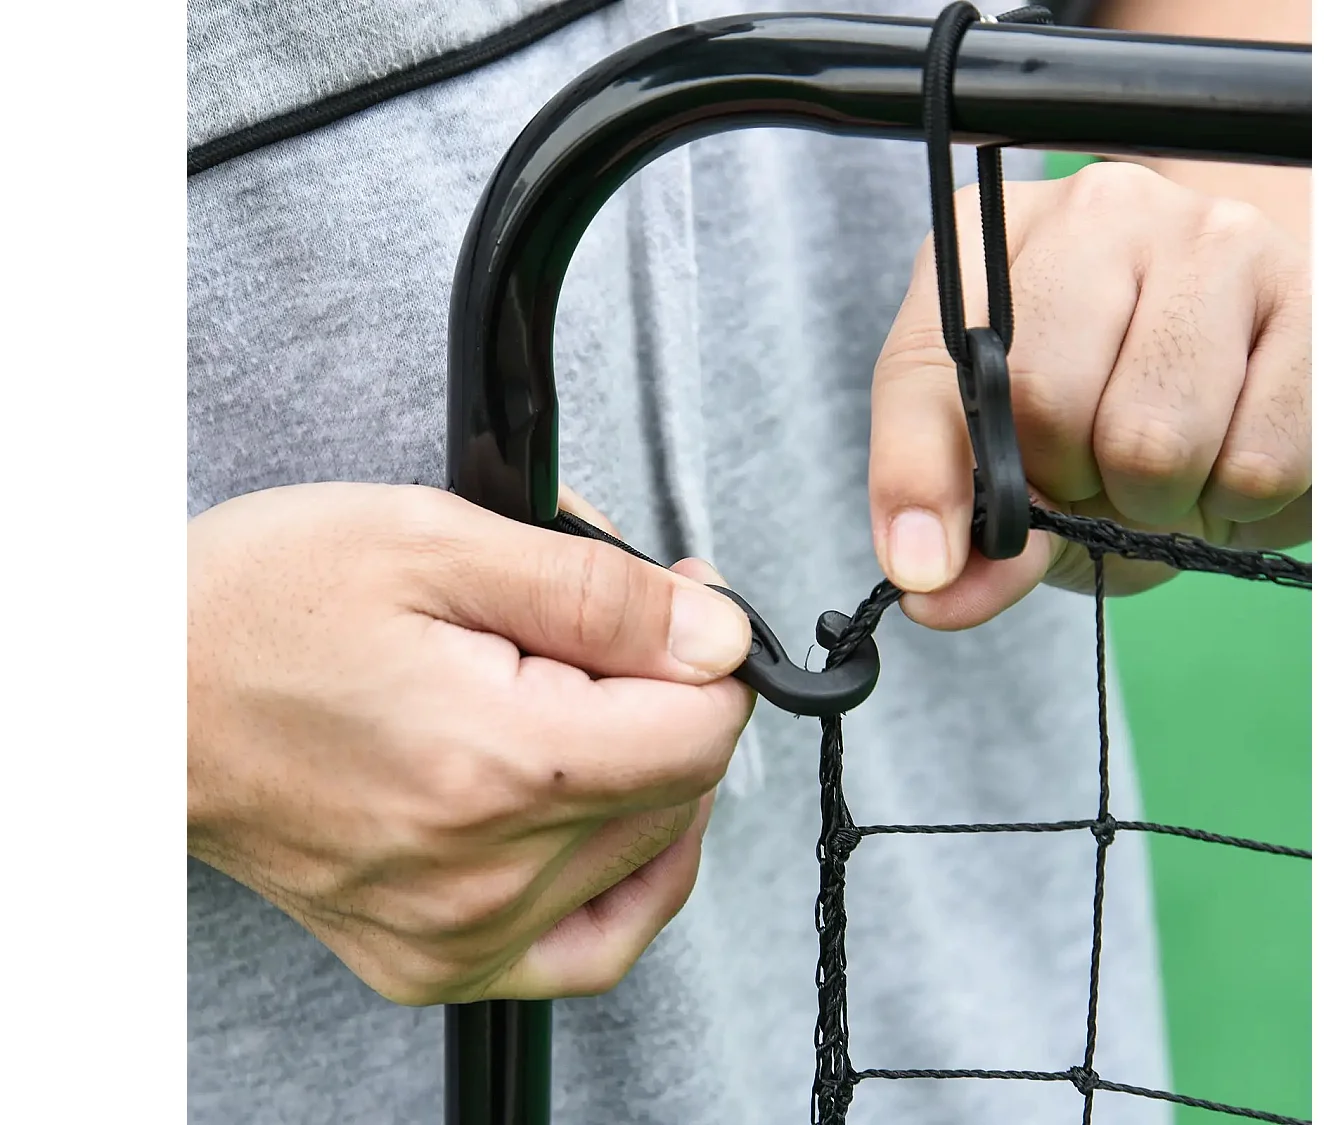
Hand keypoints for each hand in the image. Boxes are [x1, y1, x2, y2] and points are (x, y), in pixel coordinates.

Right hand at [188, 482, 752, 1003]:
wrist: (142, 698)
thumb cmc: (262, 606)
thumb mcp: (435, 543)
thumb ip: (600, 595)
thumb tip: (720, 638)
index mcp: (495, 764)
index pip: (703, 732)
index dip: (706, 654)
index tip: (671, 610)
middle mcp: (481, 874)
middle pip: (679, 791)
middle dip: (667, 697)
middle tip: (596, 637)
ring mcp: (455, 934)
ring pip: (648, 860)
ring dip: (644, 775)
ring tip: (574, 707)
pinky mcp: (429, 964)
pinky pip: (589, 952)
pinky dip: (625, 880)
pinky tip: (607, 822)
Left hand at [870, 162, 1310, 628]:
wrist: (1251, 372)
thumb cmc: (1109, 412)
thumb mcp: (1017, 468)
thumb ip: (970, 526)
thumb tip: (929, 585)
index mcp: (991, 240)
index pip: (928, 367)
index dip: (921, 480)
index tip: (927, 566)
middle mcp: (1099, 210)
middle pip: (1048, 403)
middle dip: (1074, 482)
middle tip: (1103, 468)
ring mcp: (1216, 238)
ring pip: (1158, 440)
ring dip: (1162, 498)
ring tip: (1176, 458)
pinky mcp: (1317, 298)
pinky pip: (1262, 460)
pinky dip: (1243, 498)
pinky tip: (1238, 447)